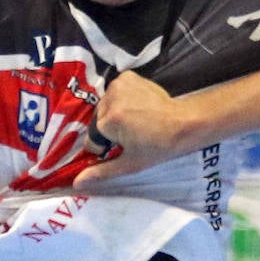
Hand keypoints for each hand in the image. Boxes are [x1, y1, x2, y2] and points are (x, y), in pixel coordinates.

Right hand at [75, 71, 186, 185]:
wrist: (183, 123)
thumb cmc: (157, 147)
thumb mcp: (129, 164)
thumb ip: (101, 172)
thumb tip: (76, 184)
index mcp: (108, 121)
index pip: (93, 139)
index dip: (107, 146)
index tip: (125, 145)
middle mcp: (109, 100)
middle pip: (98, 120)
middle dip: (110, 128)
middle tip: (132, 133)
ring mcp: (118, 85)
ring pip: (105, 105)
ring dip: (115, 112)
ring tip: (135, 119)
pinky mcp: (127, 76)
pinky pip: (115, 91)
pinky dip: (122, 98)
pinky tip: (137, 105)